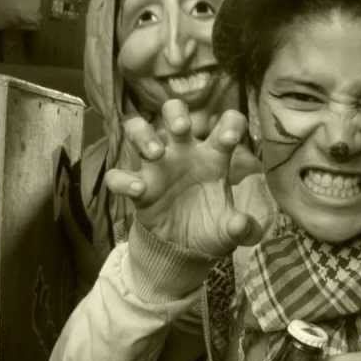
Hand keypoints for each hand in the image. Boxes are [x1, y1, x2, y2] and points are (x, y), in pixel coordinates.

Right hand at [104, 99, 265, 256]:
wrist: (183, 248)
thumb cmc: (209, 227)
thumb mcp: (229, 230)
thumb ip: (240, 228)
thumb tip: (242, 224)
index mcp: (213, 155)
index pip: (226, 123)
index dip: (230, 123)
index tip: (230, 138)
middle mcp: (183, 153)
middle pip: (174, 112)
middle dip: (175, 114)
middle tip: (181, 127)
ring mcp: (157, 167)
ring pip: (139, 130)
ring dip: (144, 135)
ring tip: (156, 153)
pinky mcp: (138, 187)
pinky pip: (118, 176)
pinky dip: (123, 180)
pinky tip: (138, 190)